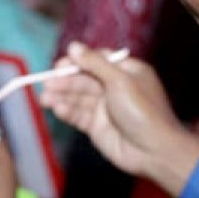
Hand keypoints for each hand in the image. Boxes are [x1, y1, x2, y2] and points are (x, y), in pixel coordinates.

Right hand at [39, 42, 198, 197]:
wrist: (153, 150)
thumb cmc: (143, 111)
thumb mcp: (120, 80)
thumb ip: (94, 63)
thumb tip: (73, 46)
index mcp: (126, 72)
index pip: (97, 60)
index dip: (78, 61)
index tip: (61, 64)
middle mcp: (115, 88)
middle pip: (84, 79)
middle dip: (65, 81)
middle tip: (47, 83)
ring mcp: (106, 108)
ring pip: (78, 98)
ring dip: (61, 97)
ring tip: (45, 98)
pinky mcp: (97, 127)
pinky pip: (78, 116)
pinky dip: (67, 112)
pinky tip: (57, 109)